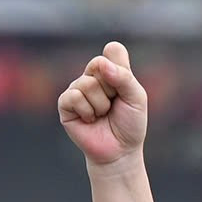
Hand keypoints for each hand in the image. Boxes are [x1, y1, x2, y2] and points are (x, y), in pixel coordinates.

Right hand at [58, 42, 148, 168]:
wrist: (120, 151)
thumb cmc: (130, 124)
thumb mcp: (137, 98)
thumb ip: (124, 77)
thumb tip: (102, 64)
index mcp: (111, 70)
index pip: (113, 50)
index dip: (120, 69)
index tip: (125, 88)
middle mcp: (92, 76)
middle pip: (98, 64)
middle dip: (112, 89)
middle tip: (114, 105)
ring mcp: (77, 88)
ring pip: (87, 83)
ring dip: (100, 104)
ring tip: (102, 115)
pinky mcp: (65, 103)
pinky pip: (73, 96)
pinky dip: (87, 111)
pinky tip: (90, 120)